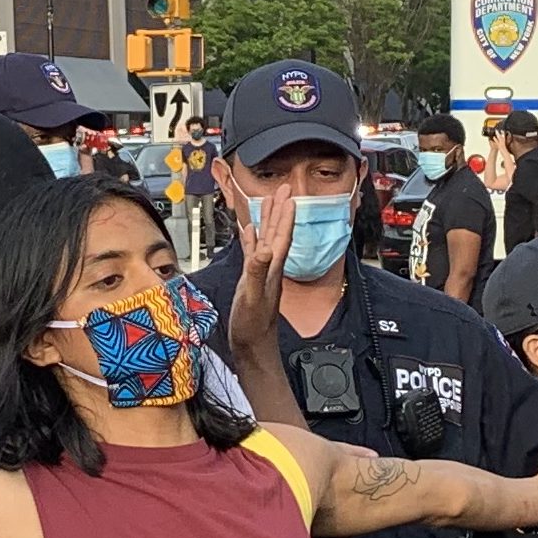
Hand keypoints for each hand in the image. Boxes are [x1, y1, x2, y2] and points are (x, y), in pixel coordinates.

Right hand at [211, 158, 291, 353]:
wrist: (253, 348)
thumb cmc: (252, 326)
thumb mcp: (251, 297)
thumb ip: (256, 272)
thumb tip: (263, 249)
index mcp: (271, 268)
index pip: (281, 236)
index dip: (285, 216)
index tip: (288, 194)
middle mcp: (269, 267)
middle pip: (277, 233)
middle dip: (280, 211)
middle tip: (283, 189)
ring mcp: (261, 273)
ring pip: (266, 239)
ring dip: (268, 221)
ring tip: (268, 202)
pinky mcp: (251, 280)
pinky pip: (252, 253)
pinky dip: (251, 240)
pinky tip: (249, 232)